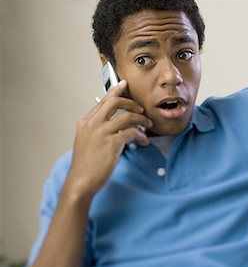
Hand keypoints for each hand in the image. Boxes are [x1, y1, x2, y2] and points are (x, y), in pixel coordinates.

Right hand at [65, 80, 152, 198]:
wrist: (81, 181)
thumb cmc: (86, 165)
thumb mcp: (87, 141)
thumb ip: (98, 129)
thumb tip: (116, 123)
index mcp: (86, 122)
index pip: (103, 101)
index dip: (116, 91)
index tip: (124, 84)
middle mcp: (92, 124)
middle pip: (115, 102)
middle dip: (132, 103)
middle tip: (141, 110)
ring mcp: (102, 133)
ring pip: (127, 116)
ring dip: (141, 120)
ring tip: (147, 126)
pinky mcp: (112, 144)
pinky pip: (132, 132)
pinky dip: (140, 135)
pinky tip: (143, 141)